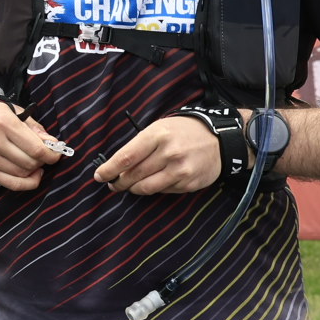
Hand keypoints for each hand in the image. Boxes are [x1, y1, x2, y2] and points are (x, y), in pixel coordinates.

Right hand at [0, 102, 66, 191]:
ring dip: (33, 172)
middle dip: (42, 162)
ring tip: (35, 164)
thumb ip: (34, 128)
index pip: (36, 148)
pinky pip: (8, 183)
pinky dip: (24, 183)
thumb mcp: (12, 111)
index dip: (51, 155)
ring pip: (20, 174)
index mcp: (4, 122)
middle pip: (29, 163)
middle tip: (43, 157)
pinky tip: (29, 176)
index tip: (56, 154)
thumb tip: (52, 144)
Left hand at [93, 115, 227, 195]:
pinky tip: (152, 183)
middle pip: (134, 175)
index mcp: (157, 135)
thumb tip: (117, 165)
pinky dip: (153, 189)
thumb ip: (139, 145)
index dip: (109, 169)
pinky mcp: (188, 183)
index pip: (126, 157)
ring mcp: (180, 170)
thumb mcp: (159, 128)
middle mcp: (169, 153)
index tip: (99, 176)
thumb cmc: (183, 132)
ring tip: (128, 186)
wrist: (219, 139)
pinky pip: (163, 191)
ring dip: (133, 189)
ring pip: (146, 187)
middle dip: (119, 182)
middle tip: (113, 183)